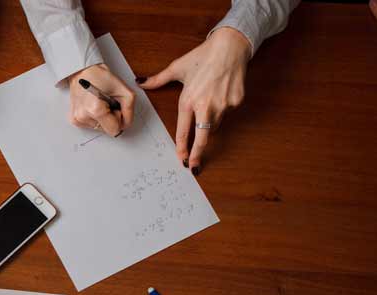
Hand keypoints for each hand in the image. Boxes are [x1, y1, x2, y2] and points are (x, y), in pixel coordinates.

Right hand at [67, 64, 135, 137]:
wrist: (82, 71)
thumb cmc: (99, 76)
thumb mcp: (123, 89)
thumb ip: (129, 109)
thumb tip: (126, 123)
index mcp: (96, 110)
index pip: (115, 130)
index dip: (119, 118)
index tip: (115, 105)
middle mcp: (84, 117)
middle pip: (107, 130)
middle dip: (111, 118)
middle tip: (106, 101)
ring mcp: (78, 119)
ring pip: (100, 127)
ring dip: (103, 116)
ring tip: (98, 101)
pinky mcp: (74, 119)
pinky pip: (91, 125)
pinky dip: (94, 116)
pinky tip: (92, 104)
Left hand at [138, 27, 251, 173]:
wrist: (230, 46)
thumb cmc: (202, 56)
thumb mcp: (177, 68)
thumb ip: (158, 79)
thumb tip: (140, 82)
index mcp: (188, 100)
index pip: (183, 130)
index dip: (182, 147)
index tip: (180, 158)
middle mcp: (205, 106)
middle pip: (202, 137)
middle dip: (197, 154)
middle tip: (193, 166)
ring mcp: (222, 105)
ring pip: (214, 125)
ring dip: (209, 124)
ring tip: (208, 105)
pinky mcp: (236, 102)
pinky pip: (226, 113)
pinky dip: (222, 109)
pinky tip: (220, 93)